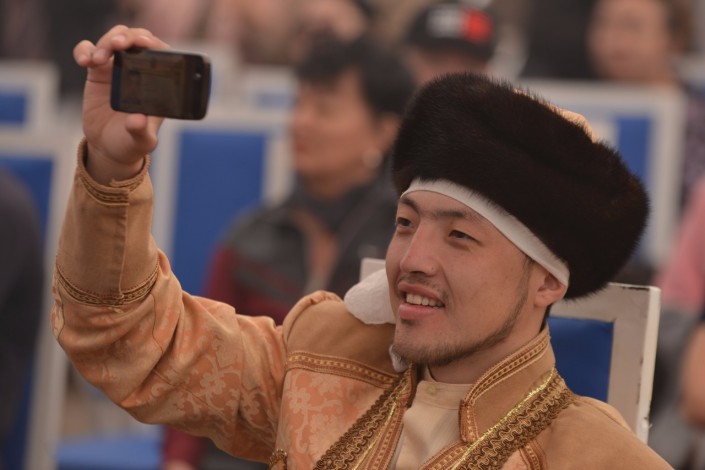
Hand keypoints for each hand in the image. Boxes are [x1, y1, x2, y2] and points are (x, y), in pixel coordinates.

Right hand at [73, 25, 168, 183]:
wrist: (108, 148)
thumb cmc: (131, 143)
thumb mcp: (141, 142)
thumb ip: (141, 131)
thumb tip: (138, 119)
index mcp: (157, 84)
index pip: (161, 54)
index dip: (154, 44)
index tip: (144, 44)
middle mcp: (139, 72)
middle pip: (137, 39)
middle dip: (129, 36)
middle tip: (119, 44)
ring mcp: (118, 69)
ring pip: (114, 38)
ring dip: (107, 40)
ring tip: (98, 58)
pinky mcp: (97, 72)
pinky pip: (88, 50)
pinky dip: (84, 50)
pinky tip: (84, 62)